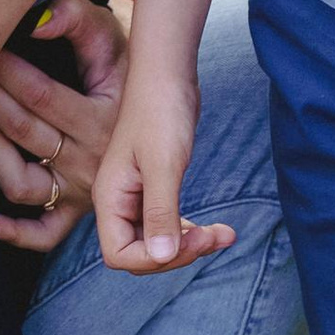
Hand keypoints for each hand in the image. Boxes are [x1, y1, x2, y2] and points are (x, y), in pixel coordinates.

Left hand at [0, 0, 125, 253]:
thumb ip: (77, 17)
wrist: (156, 105)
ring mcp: (81, 190)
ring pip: (22, 180)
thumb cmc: (125, 66)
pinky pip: (45, 234)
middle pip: (24, 132)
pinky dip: (15, 233)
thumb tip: (35, 20)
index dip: (4, 71)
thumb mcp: (110, 34)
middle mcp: (92, 160)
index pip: (40, 96)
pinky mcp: (75, 211)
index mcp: (103, 119)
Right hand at [93, 65, 229, 274]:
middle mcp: (118, 201)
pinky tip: (215, 228)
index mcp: (110, 198)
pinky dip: (191, 231)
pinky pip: (167, 224)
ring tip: (224, 235)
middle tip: (215, 236)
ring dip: (190, 245)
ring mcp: (135, 195)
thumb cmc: (161, 111)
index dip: (155, 259)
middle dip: (178, 253)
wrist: (167, 75)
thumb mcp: (164, 164)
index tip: (192, 240)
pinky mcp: (154, 187)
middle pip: (141, 253)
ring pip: (157, 241)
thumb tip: (161, 257)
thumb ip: (161, 213)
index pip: (120, 254)